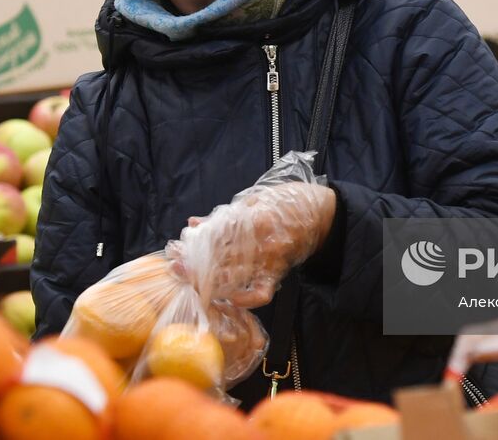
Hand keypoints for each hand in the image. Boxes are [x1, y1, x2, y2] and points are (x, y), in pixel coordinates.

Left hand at [175, 182, 335, 307]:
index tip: (176, 249)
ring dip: (207, 281)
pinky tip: (226, 298)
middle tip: (175, 268)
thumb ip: (224, 215)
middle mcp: (261, 241)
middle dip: (193, 265)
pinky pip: (259, 293)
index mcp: (254, 217)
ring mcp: (270, 259)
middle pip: (219, 258)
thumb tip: (193, 224)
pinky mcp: (278, 273)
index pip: (215, 235)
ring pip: (233, 277)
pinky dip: (243, 299)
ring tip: (188, 280)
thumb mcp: (254, 199)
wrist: (323, 215)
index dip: (193, 244)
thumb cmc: (286, 202)